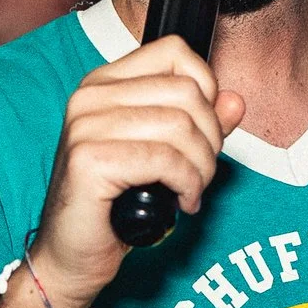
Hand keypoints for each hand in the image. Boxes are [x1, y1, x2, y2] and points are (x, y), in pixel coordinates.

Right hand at [30, 38, 244, 307]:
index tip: (204, 130)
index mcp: (104, 84)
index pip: (174, 51)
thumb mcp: (164, 155)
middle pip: (186, 92)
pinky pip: (165, 160)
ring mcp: (85, 126)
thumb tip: (235, 102)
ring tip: (192, 189)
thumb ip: (199, 124)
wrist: (72, 256)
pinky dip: (187, 185)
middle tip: (201, 172)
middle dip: (210, 138)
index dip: (206, 89)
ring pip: (181, 126)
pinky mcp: (90, 160)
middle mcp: (90, 97)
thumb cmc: (115, 206)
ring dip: (202, 167)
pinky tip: (181, 203)